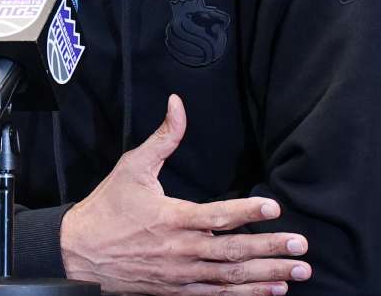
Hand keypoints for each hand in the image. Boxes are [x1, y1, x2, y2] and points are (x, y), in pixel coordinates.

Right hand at [61, 95, 310, 295]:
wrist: (77, 254)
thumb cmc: (106, 209)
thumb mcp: (131, 168)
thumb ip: (162, 138)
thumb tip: (177, 104)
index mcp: (172, 219)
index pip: (217, 216)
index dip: (247, 213)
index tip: (275, 209)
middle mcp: (181, 251)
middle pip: (233, 253)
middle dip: (271, 251)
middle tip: (303, 247)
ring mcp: (180, 275)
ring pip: (230, 278)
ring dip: (267, 277)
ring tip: (298, 274)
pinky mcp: (177, 291)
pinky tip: (271, 292)